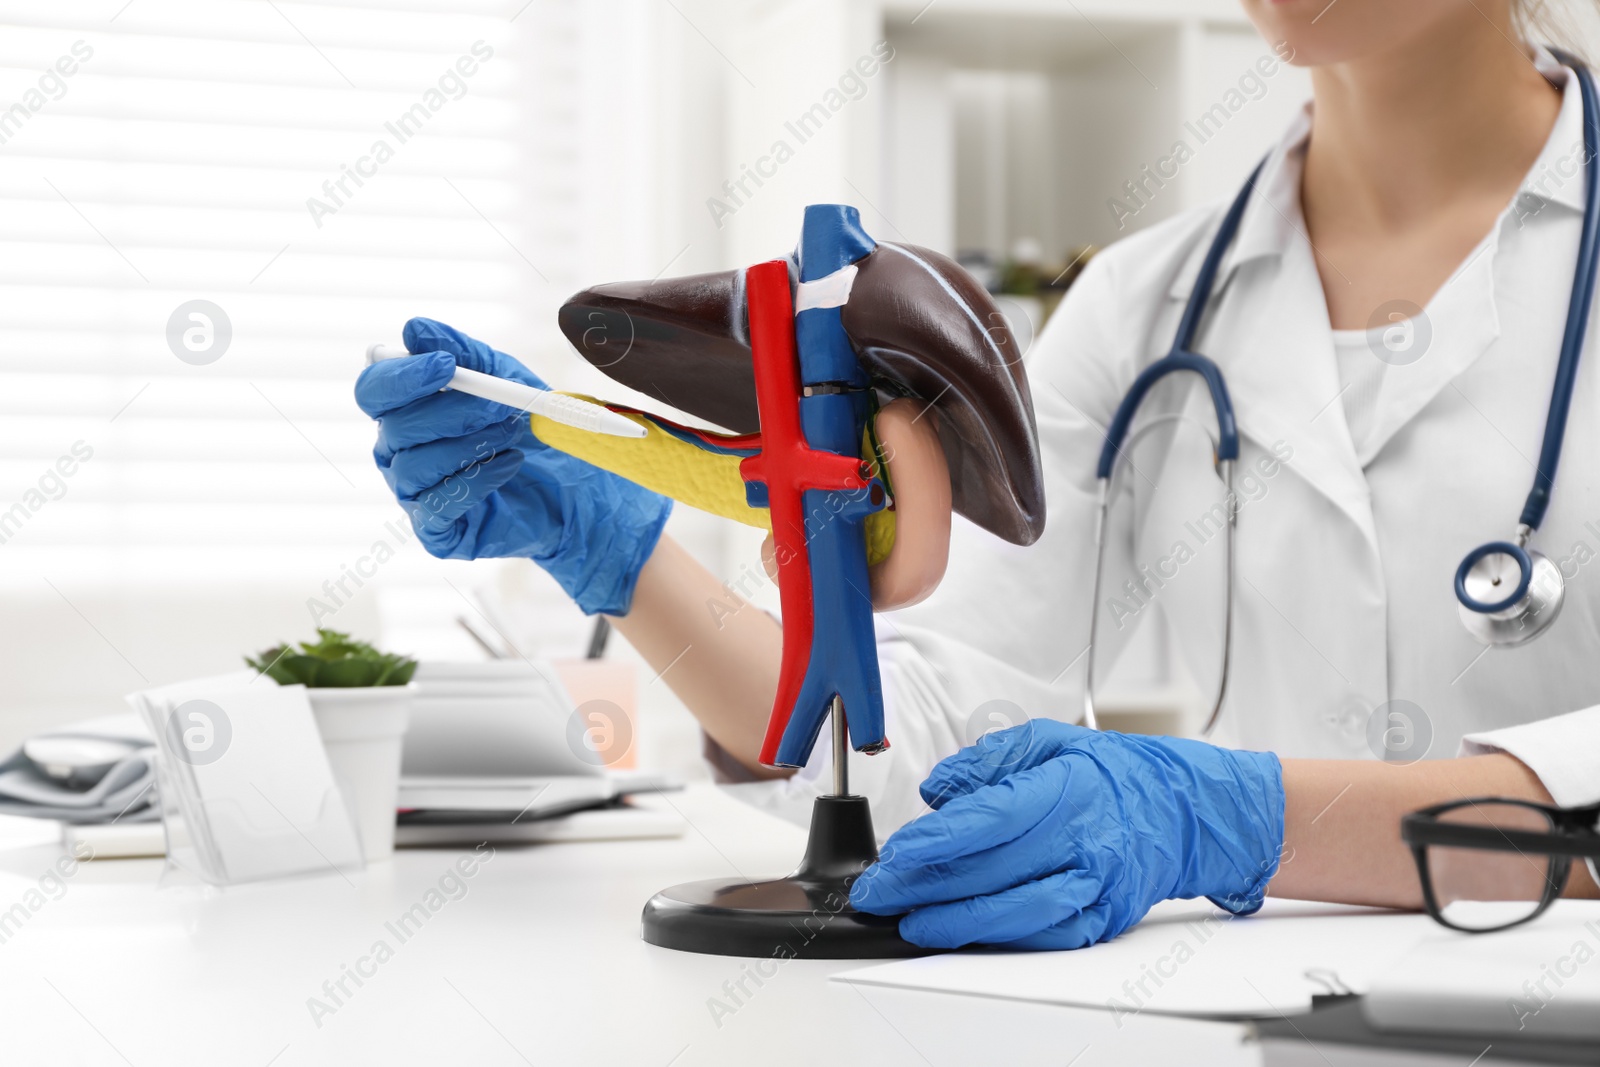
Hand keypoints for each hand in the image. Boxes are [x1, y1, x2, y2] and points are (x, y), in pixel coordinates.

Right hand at [354, 317, 671, 614]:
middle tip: (501, 407)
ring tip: (513, 435)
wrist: (574, 487)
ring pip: (414, 465)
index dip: (402, 376)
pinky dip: (476, 480)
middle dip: (453, 411)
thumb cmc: (529, 428)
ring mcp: (413, 493)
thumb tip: (415, 329)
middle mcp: (398, 451)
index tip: (446, 365)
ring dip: (469, 445)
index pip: (374, 390)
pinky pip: (436, 504)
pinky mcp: (436, 530)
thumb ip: (464, 353)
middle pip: (396, 427)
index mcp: (404, 410)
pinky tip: (509, 465)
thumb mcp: (505, 379)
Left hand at [848, 721, 1284, 949]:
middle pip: (993, 871)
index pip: (992, 818)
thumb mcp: (1052, 740)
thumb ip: (990, 760)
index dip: (938, 840)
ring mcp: (1095, 886)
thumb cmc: (1113, 774)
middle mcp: (1084, 841)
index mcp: (1069, 789)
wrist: (1184, 811)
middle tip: (880, 893)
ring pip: (1017, 913)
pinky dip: (998, 937)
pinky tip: (960, 932)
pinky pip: (1042, 935)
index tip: (896, 853)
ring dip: (956, 922)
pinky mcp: (1102, 918)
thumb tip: (939, 789)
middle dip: (926, 887)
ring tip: (910, 921)